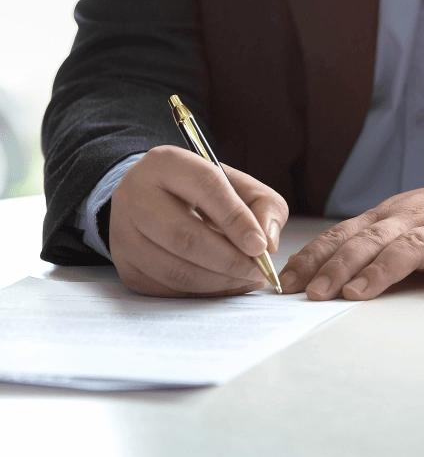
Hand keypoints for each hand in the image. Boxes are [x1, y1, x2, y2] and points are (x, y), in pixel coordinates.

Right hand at [110, 145, 288, 296]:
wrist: (155, 200)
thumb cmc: (204, 193)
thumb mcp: (240, 185)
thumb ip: (264, 206)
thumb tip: (267, 243)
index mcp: (167, 163)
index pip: (207, 188)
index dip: (237, 221)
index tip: (260, 246)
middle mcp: (135, 195)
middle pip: (185, 237)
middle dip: (229, 260)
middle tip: (257, 271)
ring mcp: (123, 233)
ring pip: (175, 269)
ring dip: (219, 281)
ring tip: (246, 279)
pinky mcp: (125, 265)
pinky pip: (167, 289)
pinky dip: (203, 293)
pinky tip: (224, 284)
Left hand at [280, 178, 423, 300]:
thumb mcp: (402, 224)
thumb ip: (366, 245)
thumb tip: (312, 276)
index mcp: (390, 217)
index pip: (345, 235)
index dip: (315, 258)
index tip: (287, 284)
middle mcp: (415, 220)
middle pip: (372, 241)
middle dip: (340, 266)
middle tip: (315, 294)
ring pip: (414, 247)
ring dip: (383, 269)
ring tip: (359, 293)